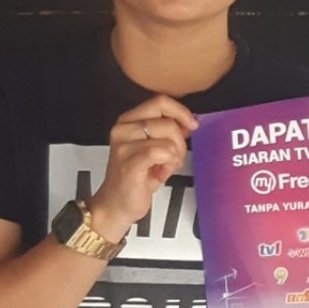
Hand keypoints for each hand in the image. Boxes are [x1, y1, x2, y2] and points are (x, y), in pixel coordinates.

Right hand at [89, 96, 197, 241]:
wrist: (116, 205)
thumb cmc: (135, 178)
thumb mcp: (153, 149)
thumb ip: (167, 132)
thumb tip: (188, 121)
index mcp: (128, 121)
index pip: (160, 102)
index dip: (181, 112)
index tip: (192, 125)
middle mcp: (123, 129)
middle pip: (167, 121)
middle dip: (179, 142)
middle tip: (174, 157)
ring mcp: (124, 145)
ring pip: (168, 139)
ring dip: (174, 156)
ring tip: (163, 168)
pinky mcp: (130, 162)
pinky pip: (162, 153)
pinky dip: (168, 165)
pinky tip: (160, 173)